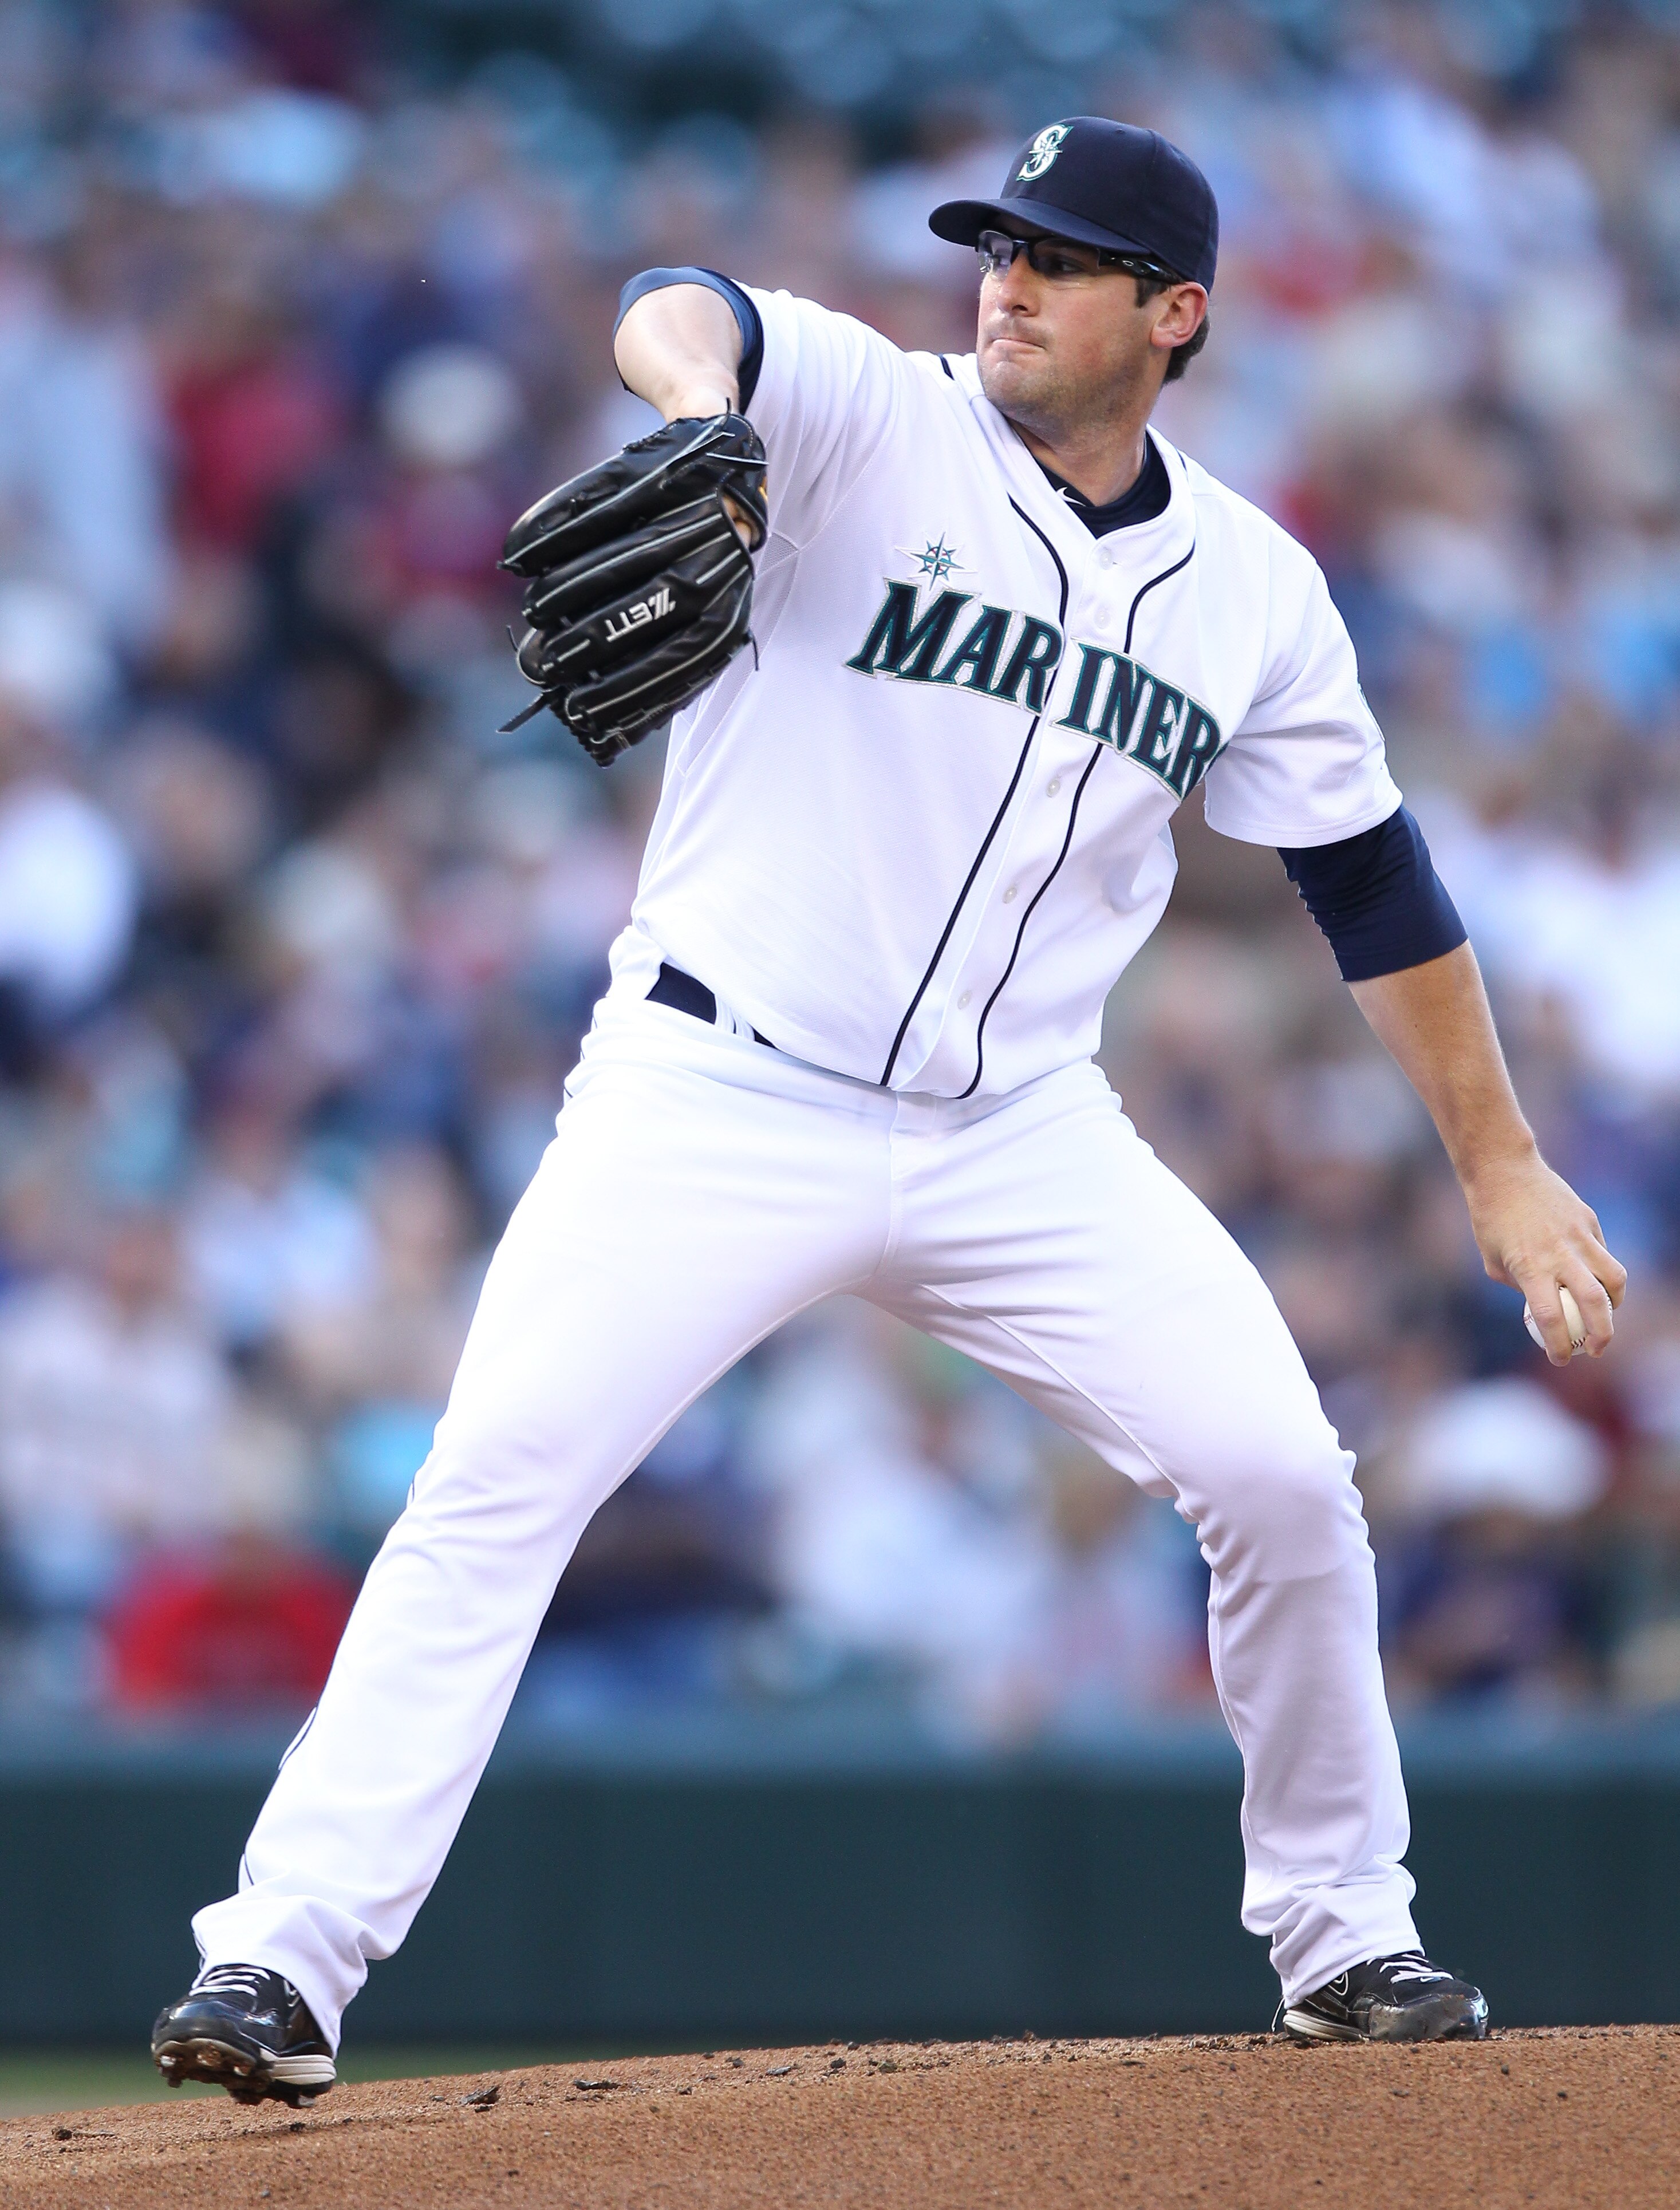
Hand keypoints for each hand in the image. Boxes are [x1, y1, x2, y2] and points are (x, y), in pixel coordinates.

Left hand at [1463, 1147, 1626, 1362]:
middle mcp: (1559, 1253)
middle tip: (1595, 1350)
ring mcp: (1578, 1236)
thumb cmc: (1491, 1219)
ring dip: (1615, 1304)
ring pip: (1614, 1278)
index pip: (1550, 1317)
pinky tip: (1591, 1278)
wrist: (1504, 1172)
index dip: (1558, 1344)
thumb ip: (1519, 1285)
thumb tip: (1540, 1307)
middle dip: (1602, 1335)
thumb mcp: (1493, 1260)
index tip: (1559, 1359)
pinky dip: (1603, 1272)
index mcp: (1529, 1267)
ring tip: (1606, 1316)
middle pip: (1595, 1303)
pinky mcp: (1588, 1221)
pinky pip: (1603, 1254)